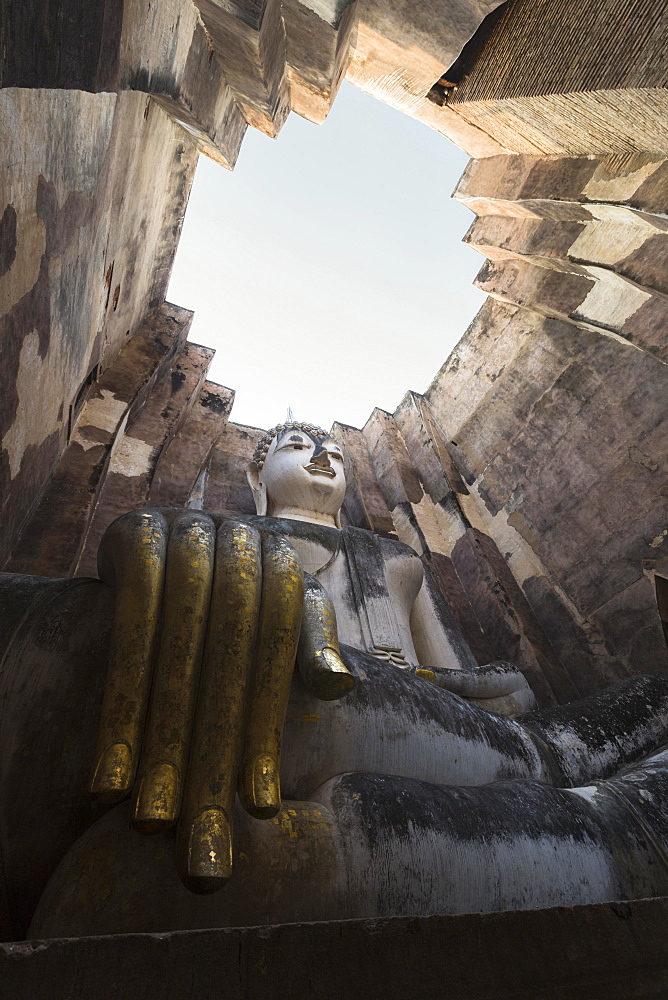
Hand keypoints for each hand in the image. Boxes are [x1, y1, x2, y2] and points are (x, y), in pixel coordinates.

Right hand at [88, 508, 353, 892]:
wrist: (168, 536)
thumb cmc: (237, 594)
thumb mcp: (281, 621)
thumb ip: (307, 647)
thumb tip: (340, 687)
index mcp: (286, 565)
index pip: (280, 655)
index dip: (268, 728)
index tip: (260, 809)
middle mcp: (243, 541)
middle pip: (233, 651)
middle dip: (216, 746)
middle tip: (201, 834)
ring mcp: (190, 530)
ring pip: (181, 641)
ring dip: (164, 731)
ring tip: (153, 818)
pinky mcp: (138, 531)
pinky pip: (133, 618)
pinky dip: (125, 690)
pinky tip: (112, 765)